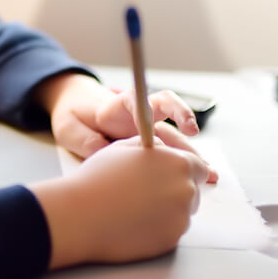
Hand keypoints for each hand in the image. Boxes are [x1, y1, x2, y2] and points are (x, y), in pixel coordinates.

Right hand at [29, 138, 209, 267]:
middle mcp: (185, 190)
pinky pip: (171, 231)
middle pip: (192, 191)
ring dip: (167, 209)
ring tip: (134, 206)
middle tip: (147, 191)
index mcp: (177, 163)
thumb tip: (163, 148)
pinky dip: (157, 227)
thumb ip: (152, 146)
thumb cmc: (98, 179)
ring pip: (182, 212)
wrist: (81, 216)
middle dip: (175, 189)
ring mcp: (180, 218)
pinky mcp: (171, 241)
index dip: (182, 169)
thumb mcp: (123, 148)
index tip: (170, 173)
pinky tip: (133, 221)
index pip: (198, 167)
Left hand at [37, 74, 211, 174]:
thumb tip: (104, 151)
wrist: (77, 112)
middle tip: (192, 135)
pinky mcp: (153, 144)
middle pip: (167, 112)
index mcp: (119, 104)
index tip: (149, 119)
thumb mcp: (69, 127)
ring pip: (174, 137)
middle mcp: (140, 113)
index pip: (137, 99)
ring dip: (190, 152)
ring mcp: (149, 128)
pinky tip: (200, 178)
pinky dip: (185, 164)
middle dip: (183, 121)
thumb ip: (85, 139)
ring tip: (208, 172)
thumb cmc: (74, 116)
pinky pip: (172, 152)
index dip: (147, 108)